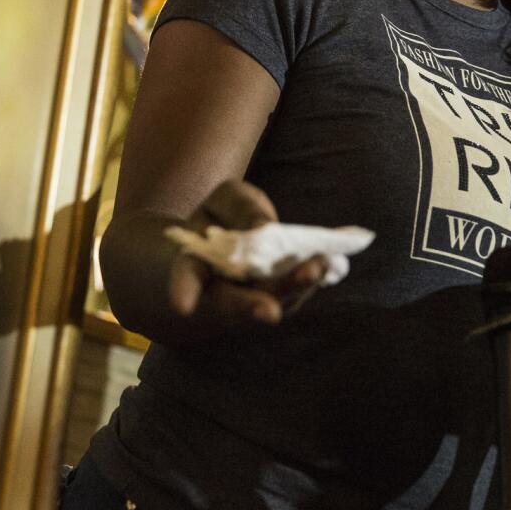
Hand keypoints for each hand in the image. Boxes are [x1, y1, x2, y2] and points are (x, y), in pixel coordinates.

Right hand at [167, 180, 329, 329]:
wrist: (230, 242)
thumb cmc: (221, 216)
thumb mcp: (225, 198)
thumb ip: (241, 206)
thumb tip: (266, 226)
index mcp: (193, 265)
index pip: (185, 278)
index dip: (183, 291)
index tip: (182, 307)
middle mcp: (219, 291)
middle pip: (231, 304)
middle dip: (251, 307)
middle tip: (270, 311)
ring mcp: (251, 300)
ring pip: (270, 302)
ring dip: (293, 290)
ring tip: (316, 267)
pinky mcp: (281, 298)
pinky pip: (294, 293)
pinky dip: (310, 278)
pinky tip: (328, 261)